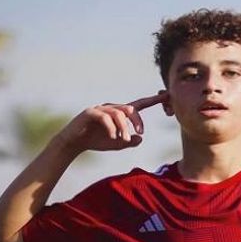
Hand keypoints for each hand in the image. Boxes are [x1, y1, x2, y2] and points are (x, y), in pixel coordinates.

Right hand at [54, 91, 168, 154]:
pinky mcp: (90, 113)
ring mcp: (100, 108)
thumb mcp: (116, 144)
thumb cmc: (96, 141)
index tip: (167, 96)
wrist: (73, 143)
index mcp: (119, 113)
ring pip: (118, 113)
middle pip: (130, 109)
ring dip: (123, 127)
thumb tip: (140, 139)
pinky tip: (112, 137)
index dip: (152, 100)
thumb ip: (128, 142)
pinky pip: (104, 117)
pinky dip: (111, 127)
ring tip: (123, 140)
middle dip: (138, 120)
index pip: (138, 105)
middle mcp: (111, 108)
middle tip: (141, 133)